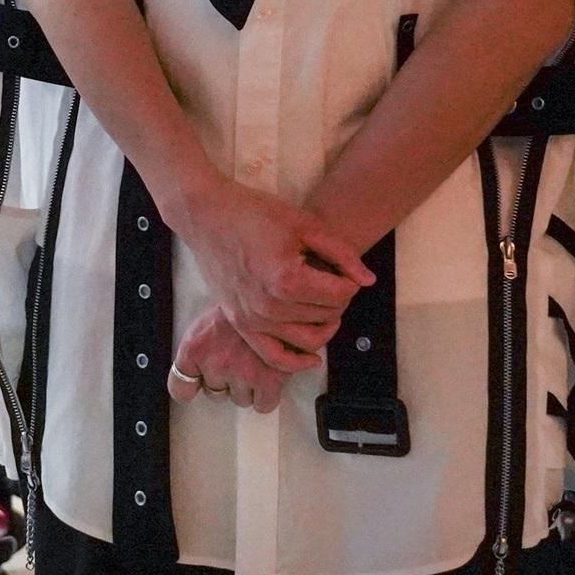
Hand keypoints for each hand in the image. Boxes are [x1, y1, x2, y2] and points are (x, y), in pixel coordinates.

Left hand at [167, 307, 305, 411]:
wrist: (275, 295)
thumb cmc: (243, 301)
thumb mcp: (212, 317)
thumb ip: (203, 347)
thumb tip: (199, 371)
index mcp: (195, 347)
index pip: (180, 387)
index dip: (191, 387)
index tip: (198, 384)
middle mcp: (215, 364)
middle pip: (215, 393)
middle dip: (227, 381)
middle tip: (238, 359)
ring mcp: (242, 374)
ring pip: (241, 399)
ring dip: (249, 386)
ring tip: (256, 361)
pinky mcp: (268, 381)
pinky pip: (263, 405)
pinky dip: (268, 394)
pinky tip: (270, 375)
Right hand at [172, 175, 370, 361]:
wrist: (206, 215)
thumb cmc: (255, 212)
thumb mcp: (304, 224)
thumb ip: (340, 253)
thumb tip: (368, 281)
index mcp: (288, 280)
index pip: (341, 294)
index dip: (350, 280)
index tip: (342, 267)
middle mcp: (271, 307)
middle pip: (327, 316)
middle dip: (338, 298)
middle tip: (331, 278)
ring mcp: (253, 319)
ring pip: (308, 339)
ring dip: (325, 324)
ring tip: (323, 303)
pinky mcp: (240, 323)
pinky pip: (274, 357)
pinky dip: (297, 362)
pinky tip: (312, 356)